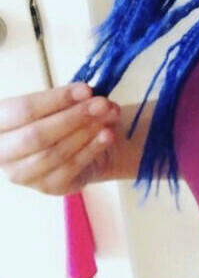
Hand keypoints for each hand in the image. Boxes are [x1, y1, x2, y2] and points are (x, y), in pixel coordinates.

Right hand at [0, 84, 121, 195]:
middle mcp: (3, 153)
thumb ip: (67, 99)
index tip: (85, 89)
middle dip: (73, 117)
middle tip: (101, 104)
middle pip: (36, 135)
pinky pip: (70, 168)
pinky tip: (108, 134)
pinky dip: (92, 149)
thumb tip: (86, 94)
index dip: (56, 99)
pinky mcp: (47, 188)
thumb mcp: (59, 103)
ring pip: (54, 153)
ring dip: (85, 132)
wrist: (79, 144)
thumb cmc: (62, 117)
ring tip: (109, 115)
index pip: (24, 110)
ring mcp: (23, 174)